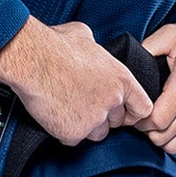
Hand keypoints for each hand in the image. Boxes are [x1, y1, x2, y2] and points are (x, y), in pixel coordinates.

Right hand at [0, 18, 153, 146]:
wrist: (32, 60)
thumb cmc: (55, 45)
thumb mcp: (86, 37)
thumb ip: (97, 51)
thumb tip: (92, 48)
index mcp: (121, 79)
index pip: (143, 107)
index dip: (132, 111)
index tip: (124, 113)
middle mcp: (111, 102)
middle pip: (116, 123)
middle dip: (103, 117)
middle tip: (84, 105)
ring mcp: (93, 120)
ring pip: (96, 134)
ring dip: (85, 126)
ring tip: (68, 109)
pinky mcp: (73, 132)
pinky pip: (72, 139)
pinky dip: (64, 130)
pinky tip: (55, 115)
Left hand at [138, 0, 175, 158]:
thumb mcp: (171, 35)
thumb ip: (147, 48)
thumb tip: (128, 64)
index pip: (157, 119)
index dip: (141, 120)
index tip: (137, 112)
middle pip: (164, 136)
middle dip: (147, 131)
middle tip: (142, 119)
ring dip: (161, 139)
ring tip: (156, 125)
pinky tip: (171, 131)